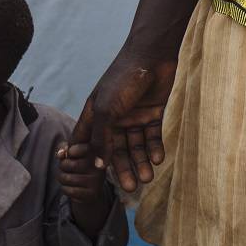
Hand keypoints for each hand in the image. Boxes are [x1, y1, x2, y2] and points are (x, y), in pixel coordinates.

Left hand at [55, 140, 107, 206]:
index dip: (71, 150)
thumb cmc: (78, 165)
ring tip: (67, 178)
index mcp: (95, 151)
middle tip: (66, 168)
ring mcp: (97, 179)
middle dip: (62, 167)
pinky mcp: (93, 192)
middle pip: (69, 164)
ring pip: (67, 179)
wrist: (90, 189)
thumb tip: (60, 154)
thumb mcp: (71, 152)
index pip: (83, 148)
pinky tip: (71, 187)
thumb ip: (64, 147)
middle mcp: (99, 164)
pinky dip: (65, 189)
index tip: (70, 152)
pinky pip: (70, 191)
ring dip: (62, 179)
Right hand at [72, 50, 177, 191]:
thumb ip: (102, 138)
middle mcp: (113, 118)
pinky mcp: (152, 113)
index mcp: (95, 116)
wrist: (152, 56)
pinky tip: (157, 160)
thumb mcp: (107, 110)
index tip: (91, 182)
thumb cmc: (123, 79)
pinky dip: (154, 148)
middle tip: (129, 189)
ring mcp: (133, 116)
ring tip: (147, 179)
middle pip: (115, 150)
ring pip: (135, 146)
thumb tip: (98, 167)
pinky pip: (152, 136)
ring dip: (140, 162)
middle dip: (122, 169)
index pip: (88, 145)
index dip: (88, 162)